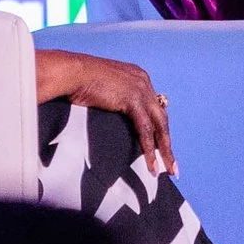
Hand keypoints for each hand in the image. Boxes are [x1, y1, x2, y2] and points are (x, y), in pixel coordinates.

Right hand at [34, 48, 176, 174]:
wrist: (70, 72)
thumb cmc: (77, 80)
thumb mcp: (103, 87)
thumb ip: (114, 97)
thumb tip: (112, 111)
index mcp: (138, 77)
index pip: (154, 107)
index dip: (158, 129)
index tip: (161, 146)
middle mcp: (143, 81)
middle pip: (161, 118)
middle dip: (167, 143)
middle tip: (173, 165)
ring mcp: (140, 90)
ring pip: (158, 126)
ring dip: (164, 151)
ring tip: (168, 170)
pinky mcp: (133, 100)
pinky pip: (145, 130)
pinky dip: (149, 150)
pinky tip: (151, 166)